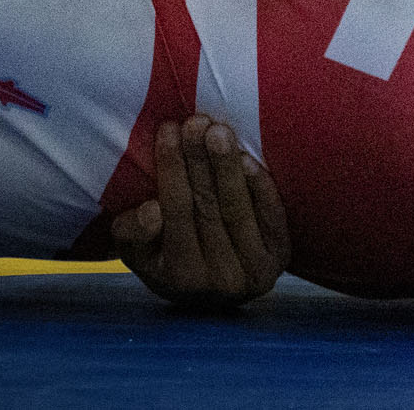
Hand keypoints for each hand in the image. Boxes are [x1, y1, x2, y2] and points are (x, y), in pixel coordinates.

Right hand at [112, 116, 291, 308]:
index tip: (168, 130)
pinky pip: (270, 216)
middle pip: (207, 207)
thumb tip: (152, 210)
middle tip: (195, 122)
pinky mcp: (280, 257)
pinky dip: (260, 186)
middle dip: (200, 160)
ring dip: (227, 166)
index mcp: (179, 278)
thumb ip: (133, 234)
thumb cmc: (170, 260)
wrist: (218, 291)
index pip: (176, 213)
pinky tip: (247, 159)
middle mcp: (219, 279)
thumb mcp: (139, 254)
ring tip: (218, 130)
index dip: (172, 170)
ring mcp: (253, 271)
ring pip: (236, 209)